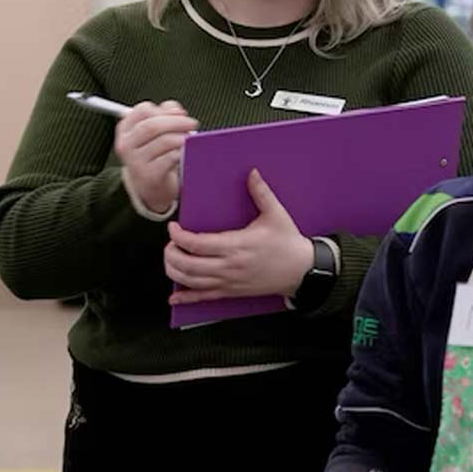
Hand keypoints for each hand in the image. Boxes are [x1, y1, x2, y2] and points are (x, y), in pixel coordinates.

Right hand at [116, 101, 198, 213]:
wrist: (150, 190)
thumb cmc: (155, 157)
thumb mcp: (154, 135)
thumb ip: (163, 115)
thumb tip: (174, 108)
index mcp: (125, 131)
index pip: (142, 111)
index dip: (164, 109)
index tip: (180, 113)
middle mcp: (127, 146)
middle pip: (152, 125)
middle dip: (176, 122)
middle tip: (191, 123)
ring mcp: (136, 162)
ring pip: (163, 141)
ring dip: (181, 137)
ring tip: (189, 139)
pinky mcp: (149, 176)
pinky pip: (169, 158)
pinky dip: (180, 153)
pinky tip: (184, 153)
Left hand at [165, 169, 313, 303]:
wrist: (302, 271)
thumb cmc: (288, 243)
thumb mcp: (277, 214)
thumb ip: (261, 193)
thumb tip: (251, 172)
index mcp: (237, 245)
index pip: (197, 244)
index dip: (179, 236)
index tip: (174, 227)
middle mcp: (229, 266)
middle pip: (188, 265)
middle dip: (171, 253)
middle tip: (170, 242)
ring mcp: (229, 281)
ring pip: (192, 282)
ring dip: (174, 271)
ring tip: (171, 258)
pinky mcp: (232, 292)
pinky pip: (204, 298)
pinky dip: (186, 298)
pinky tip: (175, 297)